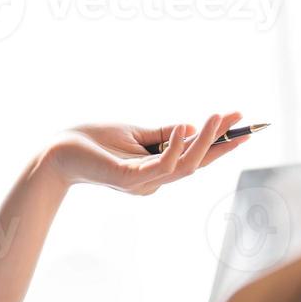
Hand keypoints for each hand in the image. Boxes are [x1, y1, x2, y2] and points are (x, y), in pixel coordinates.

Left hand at [44, 111, 248, 194]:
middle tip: (241, 120)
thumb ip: (163, 134)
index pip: (195, 158)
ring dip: (204, 142)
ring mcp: (143, 183)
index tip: (242, 123)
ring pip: (185, 166)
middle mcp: (154, 182)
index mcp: (157, 172)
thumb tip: (193, 127)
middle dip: (221, 142)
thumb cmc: (93, 141)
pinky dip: (175, 147)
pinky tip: (184, 127)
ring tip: (217, 117)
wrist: (58, 151)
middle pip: (197, 164)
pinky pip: (160, 166)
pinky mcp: (128, 179)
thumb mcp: (136, 133)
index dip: (220, 143)